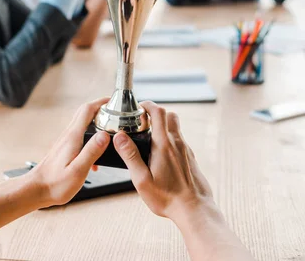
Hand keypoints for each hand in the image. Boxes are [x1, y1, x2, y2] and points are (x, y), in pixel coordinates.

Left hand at [24, 99, 109, 207]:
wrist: (37, 190)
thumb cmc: (55, 184)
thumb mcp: (78, 170)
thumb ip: (92, 151)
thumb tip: (105, 135)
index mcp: (73, 137)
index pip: (88, 110)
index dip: (101, 102)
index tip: (114, 103)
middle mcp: (69, 135)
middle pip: (85, 112)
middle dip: (101, 109)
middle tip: (115, 114)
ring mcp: (66, 140)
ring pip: (83, 123)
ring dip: (96, 122)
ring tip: (109, 133)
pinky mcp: (65, 147)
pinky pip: (80, 135)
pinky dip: (91, 137)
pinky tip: (96, 155)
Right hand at [113, 102, 213, 224]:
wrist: (194, 210)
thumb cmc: (167, 198)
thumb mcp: (142, 179)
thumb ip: (130, 155)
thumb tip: (119, 136)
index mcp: (163, 145)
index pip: (158, 112)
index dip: (148, 105)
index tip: (138, 108)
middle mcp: (177, 143)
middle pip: (169, 114)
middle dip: (156, 113)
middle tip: (143, 121)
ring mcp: (186, 149)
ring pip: (176, 127)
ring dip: (164, 125)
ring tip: (151, 138)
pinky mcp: (190, 158)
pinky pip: (180, 140)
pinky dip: (170, 139)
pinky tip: (162, 155)